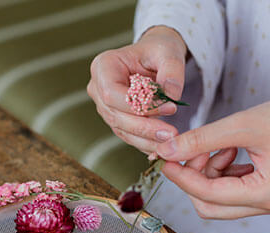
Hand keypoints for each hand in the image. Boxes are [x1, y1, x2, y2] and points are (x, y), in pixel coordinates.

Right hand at [87, 26, 187, 154]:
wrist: (156, 57)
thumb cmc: (158, 50)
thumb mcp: (168, 53)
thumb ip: (172, 71)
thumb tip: (172, 95)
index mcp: (103, 66)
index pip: (112, 94)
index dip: (138, 105)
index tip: (168, 107)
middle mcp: (97, 88)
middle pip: (115, 115)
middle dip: (144, 127)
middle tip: (170, 134)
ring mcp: (105, 106)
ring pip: (122, 129)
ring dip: (146, 139)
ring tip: (170, 140)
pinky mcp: (116, 119)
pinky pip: (128, 135)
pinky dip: (145, 141)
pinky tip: (162, 145)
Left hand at [156, 83, 269, 218]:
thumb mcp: (241, 124)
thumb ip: (201, 140)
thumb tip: (165, 151)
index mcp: (267, 194)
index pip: (209, 195)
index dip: (182, 177)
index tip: (164, 158)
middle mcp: (268, 205)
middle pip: (208, 206)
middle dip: (194, 178)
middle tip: (193, 149)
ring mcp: (266, 203)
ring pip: (215, 200)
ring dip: (206, 174)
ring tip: (219, 145)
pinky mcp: (262, 194)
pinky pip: (227, 192)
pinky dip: (219, 173)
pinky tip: (227, 150)